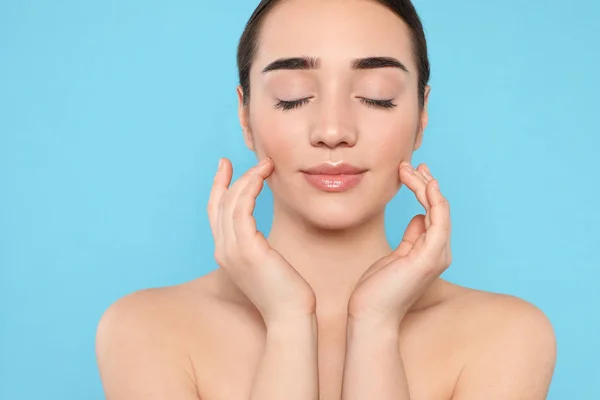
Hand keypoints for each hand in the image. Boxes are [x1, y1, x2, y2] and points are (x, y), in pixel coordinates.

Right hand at [208, 157, 315, 323]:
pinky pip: (242, 210)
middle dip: (233, 176)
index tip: (226, 165)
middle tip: (255, 159)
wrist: (290, 314)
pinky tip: (263, 177)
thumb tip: (262, 235)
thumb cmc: (284, 291)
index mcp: (226, 252)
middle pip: (220, 203)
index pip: (215, 212)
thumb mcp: (266, 263)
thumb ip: (257, 246)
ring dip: (248, 178)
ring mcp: (232, 250)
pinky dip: (250, 188)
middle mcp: (223, 250)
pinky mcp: (247, 250)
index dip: (218, 186)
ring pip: (231, 202)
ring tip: (267, 165)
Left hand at [348, 162, 451, 324]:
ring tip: (409, 169)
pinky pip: (439, 220)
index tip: (409, 172)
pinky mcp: (430, 257)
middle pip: (440, 208)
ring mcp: (437, 255)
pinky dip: (433, 199)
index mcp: (431, 251)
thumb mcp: (395, 255)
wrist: (371, 314)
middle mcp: (439, 252)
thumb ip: (411, 237)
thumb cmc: (379, 288)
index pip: (434, 213)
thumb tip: (419, 217)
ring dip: (426, 186)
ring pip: (440, 210)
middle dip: (426, 183)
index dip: (424, 190)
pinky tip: (423, 184)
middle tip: (409, 164)